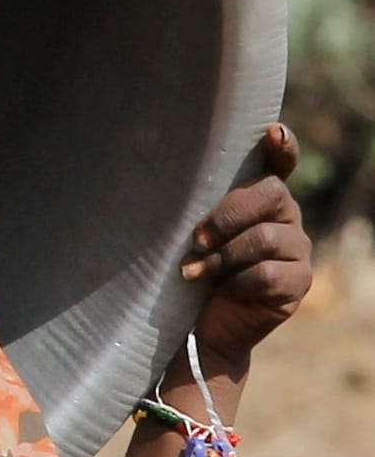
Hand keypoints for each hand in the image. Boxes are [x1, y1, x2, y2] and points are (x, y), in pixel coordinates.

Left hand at [181, 123, 312, 366]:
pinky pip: (270, 275)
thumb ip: (191, 204)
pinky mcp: (297, 284)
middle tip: (197, 238)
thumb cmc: (189, 267)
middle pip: (272, 194)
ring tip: (193, 272)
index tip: (273, 131)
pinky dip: (237, 282)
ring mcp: (297, 250)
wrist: (200, 324)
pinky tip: (221, 290)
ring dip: (224, 256)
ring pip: (268, 238)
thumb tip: (158, 170)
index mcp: (260, 198)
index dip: (282, 147)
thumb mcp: (187, 232)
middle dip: (229, 214)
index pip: (279, 164)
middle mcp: (285, 218)